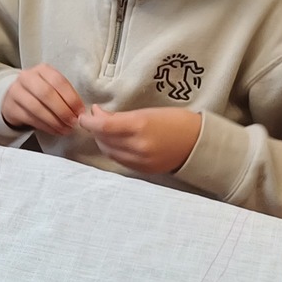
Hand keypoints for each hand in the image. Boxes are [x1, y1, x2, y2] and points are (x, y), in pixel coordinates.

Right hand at [0, 65, 85, 135]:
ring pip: (37, 108)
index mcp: (42, 70)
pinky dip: (46, 127)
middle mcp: (27, 78)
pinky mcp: (11, 108)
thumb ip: (65, 95)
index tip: (80, 111)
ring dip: (54, 121)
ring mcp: (16, 92)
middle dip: (63, 110)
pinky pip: (30, 119)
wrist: (14, 98)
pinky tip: (55, 130)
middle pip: (46, 94)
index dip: (71, 98)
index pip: (58, 81)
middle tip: (73, 122)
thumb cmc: (39, 93)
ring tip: (65, 129)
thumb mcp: (51, 86)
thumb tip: (80, 112)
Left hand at [77, 106, 201, 174]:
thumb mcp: (148, 112)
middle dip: (95, 129)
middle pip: (103, 139)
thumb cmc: (176, 121)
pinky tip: (114, 142)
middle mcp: (138, 145)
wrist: (198, 143)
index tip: (84, 116)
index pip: (103, 125)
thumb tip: (98, 114)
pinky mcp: (142, 170)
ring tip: (104, 130)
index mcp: (139, 125)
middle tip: (95, 118)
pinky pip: (119, 160)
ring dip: (102, 140)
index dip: (89, 121)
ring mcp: (140, 160)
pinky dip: (112, 150)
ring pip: (109, 151)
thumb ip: (122, 116)